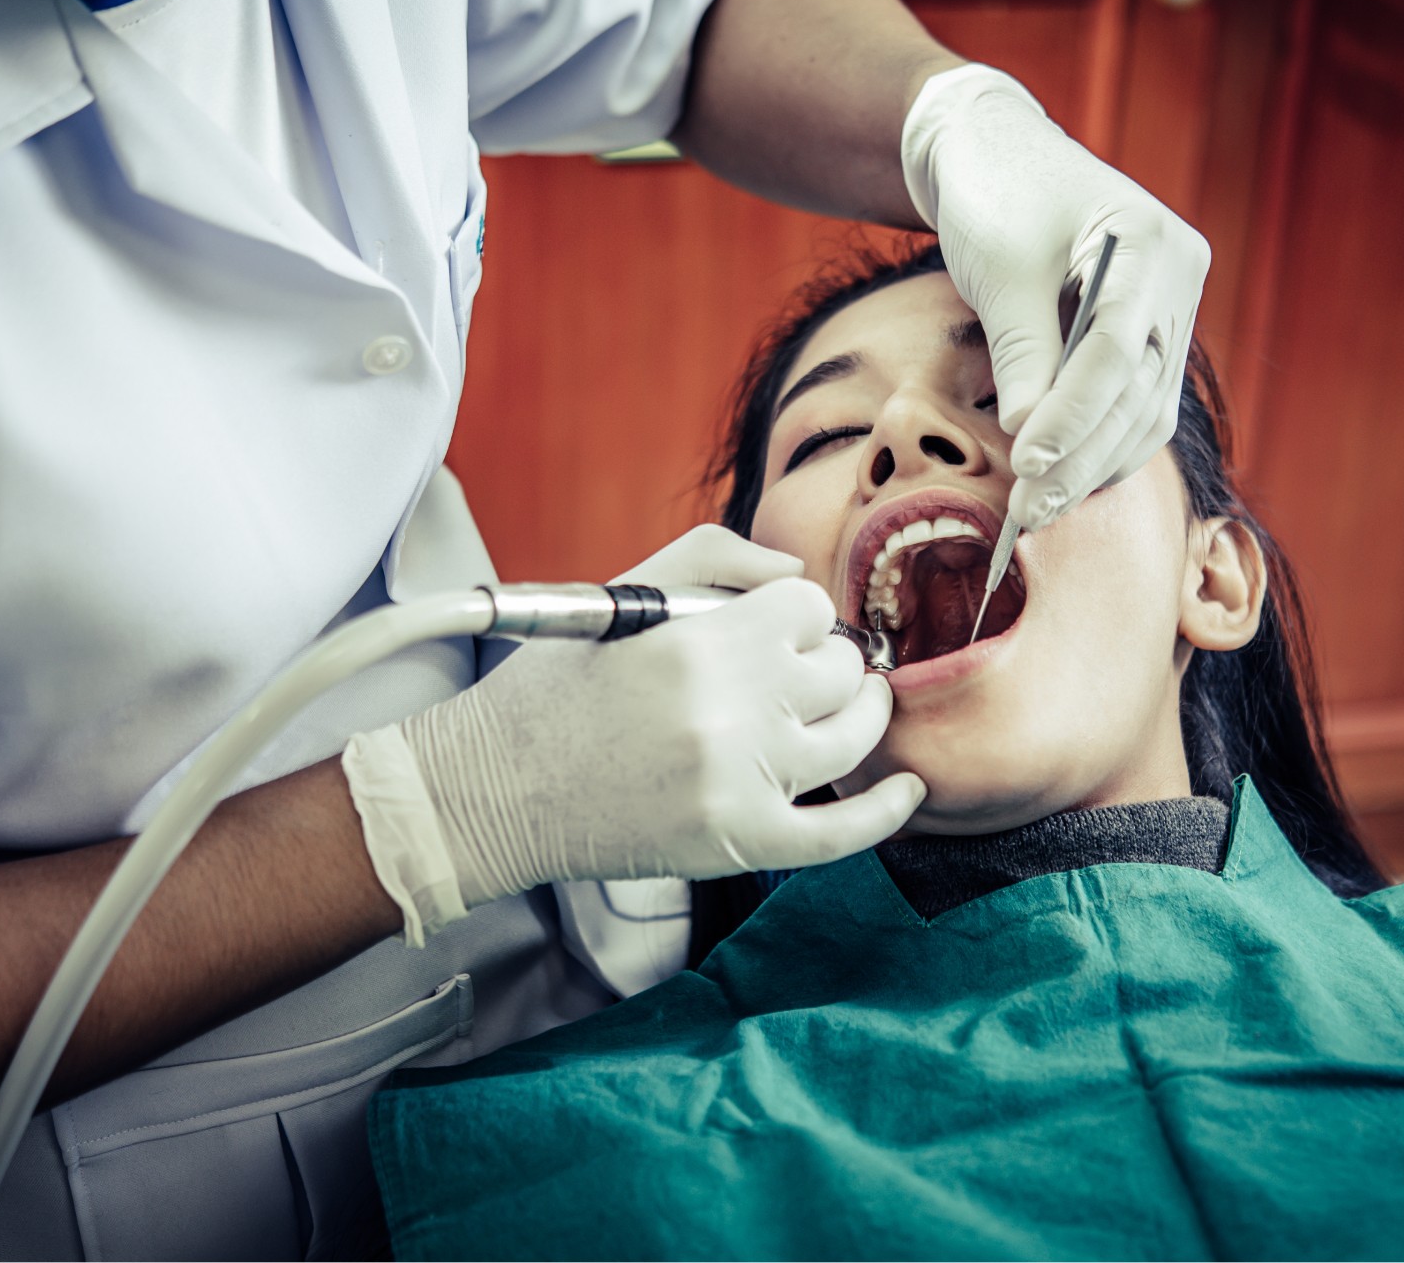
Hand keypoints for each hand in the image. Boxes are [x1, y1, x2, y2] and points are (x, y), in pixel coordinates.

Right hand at [343, 526, 924, 944]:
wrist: (493, 790)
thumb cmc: (555, 686)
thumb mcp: (625, 590)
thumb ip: (718, 559)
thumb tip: (799, 575)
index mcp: (704, 642)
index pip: (812, 610)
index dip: (798, 617)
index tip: (777, 631)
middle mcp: (732, 711)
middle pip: (842, 672)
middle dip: (830, 664)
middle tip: (804, 673)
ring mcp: (742, 783)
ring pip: (854, 740)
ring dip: (863, 717)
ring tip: (854, 709)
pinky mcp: (740, 844)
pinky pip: (842, 834)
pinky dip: (886, 813)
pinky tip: (910, 792)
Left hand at [902, 64, 1209, 530]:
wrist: (996, 153)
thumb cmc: (995, 196)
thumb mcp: (1001, 271)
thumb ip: (1022, 354)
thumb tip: (1030, 441)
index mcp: (1152, 242)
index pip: (1119, 350)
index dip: (1073, 415)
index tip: (1026, 464)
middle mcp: (1178, 279)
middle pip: (1138, 391)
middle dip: (1080, 459)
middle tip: (1026, 513)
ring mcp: (1171, 311)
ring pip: (1144, 412)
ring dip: (1092, 467)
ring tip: (1035, 511)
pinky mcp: (1149, 339)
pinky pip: (1134, 408)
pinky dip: (1099, 449)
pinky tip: (1059, 484)